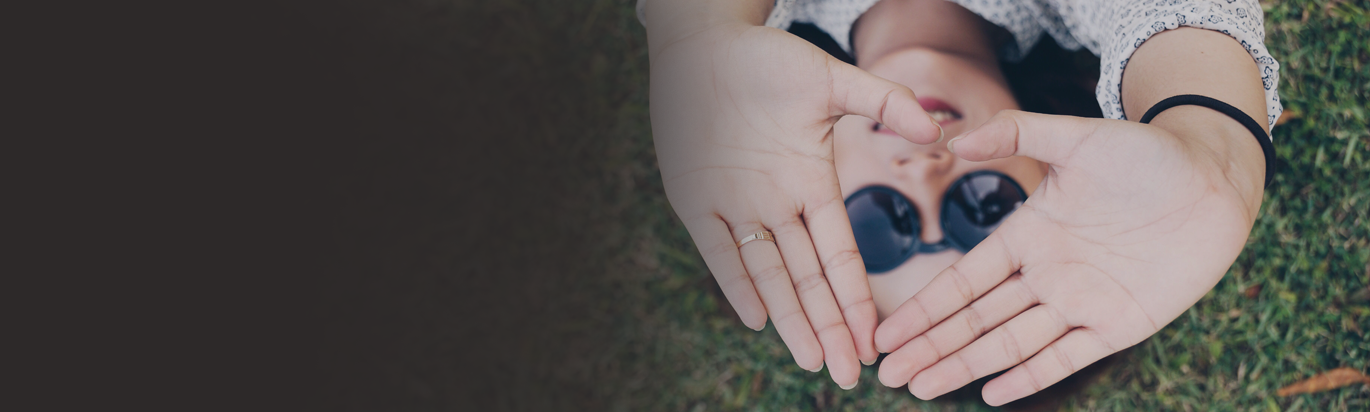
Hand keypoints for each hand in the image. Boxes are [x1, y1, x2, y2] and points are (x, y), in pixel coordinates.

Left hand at [649, 21, 941, 386]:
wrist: (705, 44)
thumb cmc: (768, 59)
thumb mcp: (831, 80)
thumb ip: (882, 102)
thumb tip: (933, 129)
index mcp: (813, 184)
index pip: (840, 256)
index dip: (857, 298)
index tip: (876, 338)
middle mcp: (778, 204)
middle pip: (809, 279)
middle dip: (830, 327)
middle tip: (850, 375)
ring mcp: (737, 205)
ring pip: (769, 275)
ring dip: (790, 318)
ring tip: (812, 360)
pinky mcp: (694, 198)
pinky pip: (718, 250)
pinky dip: (736, 283)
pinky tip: (757, 318)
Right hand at [872, 110, 1264, 403]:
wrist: (1214, 179)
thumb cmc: (1146, 153)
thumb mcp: (1076, 136)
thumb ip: (1015, 132)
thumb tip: (953, 138)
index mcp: (1027, 235)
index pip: (963, 280)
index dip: (923, 309)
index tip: (886, 332)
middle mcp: (1046, 275)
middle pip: (975, 321)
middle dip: (931, 348)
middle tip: (888, 375)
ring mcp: (1080, 303)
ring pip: (1010, 343)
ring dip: (965, 366)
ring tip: (921, 387)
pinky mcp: (1120, 325)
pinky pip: (1068, 356)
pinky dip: (1032, 375)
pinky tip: (993, 392)